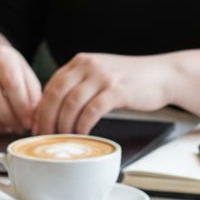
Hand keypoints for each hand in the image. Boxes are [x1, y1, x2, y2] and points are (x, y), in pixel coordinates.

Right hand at [0, 44, 41, 132]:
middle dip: (7, 118)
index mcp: (1, 55)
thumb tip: (32, 120)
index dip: (21, 108)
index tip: (28, 122)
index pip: (11, 85)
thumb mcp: (26, 77)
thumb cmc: (10, 73)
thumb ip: (32, 96)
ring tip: (5, 128)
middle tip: (17, 127)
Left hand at [33, 53, 172, 134]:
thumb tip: (55, 110)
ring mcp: (103, 77)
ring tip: (64, 137)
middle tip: (46, 136)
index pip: (51, 85)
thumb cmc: (130, 80)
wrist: (161, 75)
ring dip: (64, 124)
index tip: (38, 125)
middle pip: (56, 94)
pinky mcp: (117, 90)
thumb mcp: (100, 75)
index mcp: (80, 62)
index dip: (41, 108)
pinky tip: (83, 133)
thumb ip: (79, 85)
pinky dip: (83, 125)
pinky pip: (92, 110)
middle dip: (47, 119)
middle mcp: (88, 65)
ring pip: (71, 103)